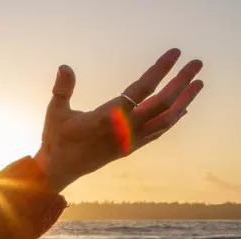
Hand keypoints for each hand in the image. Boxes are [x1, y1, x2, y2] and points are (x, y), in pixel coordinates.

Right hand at [35, 48, 203, 192]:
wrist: (59, 171)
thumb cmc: (56, 140)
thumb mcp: (55, 112)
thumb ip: (62, 89)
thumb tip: (65, 66)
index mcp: (109, 118)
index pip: (141, 89)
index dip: (159, 70)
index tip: (174, 54)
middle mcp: (125, 130)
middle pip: (162, 103)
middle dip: (181, 82)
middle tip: (196, 64)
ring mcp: (130, 141)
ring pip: (165, 119)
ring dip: (184, 100)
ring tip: (197, 84)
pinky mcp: (130, 148)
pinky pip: (158, 132)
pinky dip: (172, 119)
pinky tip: (182, 109)